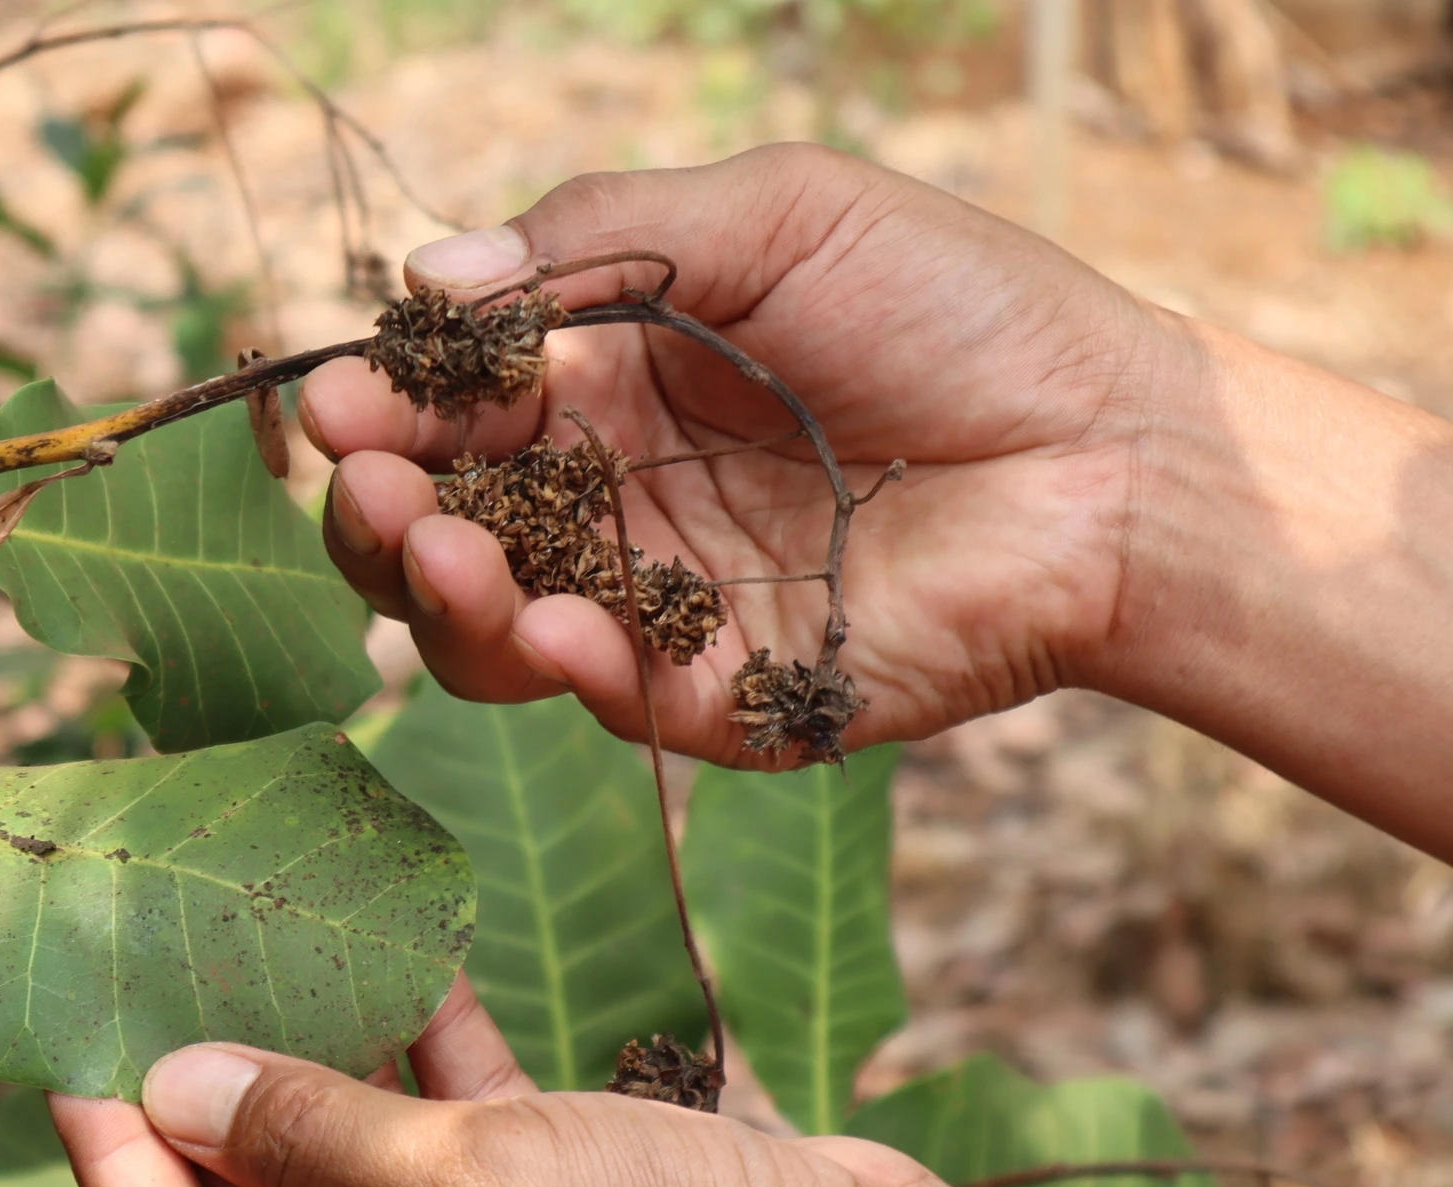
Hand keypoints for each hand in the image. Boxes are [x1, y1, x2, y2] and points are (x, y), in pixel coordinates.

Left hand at [52, 980, 1452, 1186]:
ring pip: (369, 1165)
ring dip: (329, 1055)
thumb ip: (316, 1139)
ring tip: (266, 934)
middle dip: (213, 1092)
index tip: (63, 1045)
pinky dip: (443, 1056)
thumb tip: (171, 1084)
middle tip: (156, 960)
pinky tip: (414, 958)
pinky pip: (474, 1137)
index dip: (111, 1164)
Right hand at [301, 142, 1175, 761]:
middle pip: (441, 532)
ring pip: (495, 631)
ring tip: (448, 551)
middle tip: (374, 483)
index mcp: (609, 382)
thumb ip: (598, 240)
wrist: (1115, 448)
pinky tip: (557, 627)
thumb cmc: (959, 309)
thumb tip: (429, 277)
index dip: (386, 409)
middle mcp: (614, 499)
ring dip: (445, 597)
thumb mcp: (775, 217)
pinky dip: (567, 671)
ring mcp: (662, 606)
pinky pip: (613, 702)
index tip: (337, 401)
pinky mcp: (725, 699)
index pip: (454, 409)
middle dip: (385, 512)